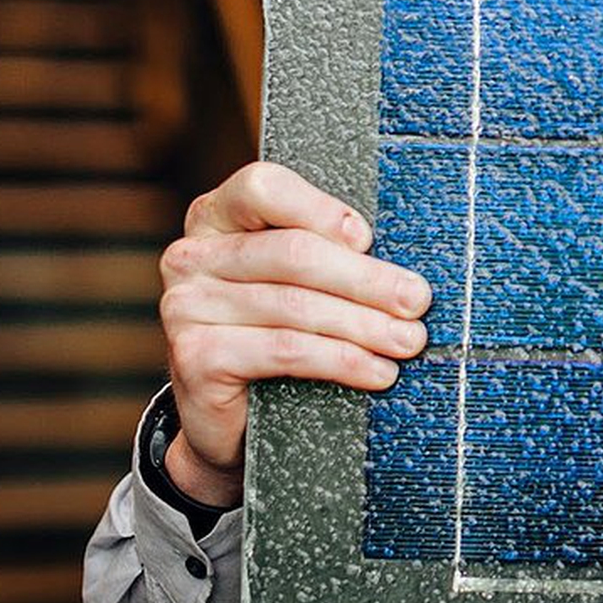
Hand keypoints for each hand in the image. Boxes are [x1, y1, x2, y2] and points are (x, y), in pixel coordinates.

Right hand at [157, 161, 432, 505]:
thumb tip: (404, 267)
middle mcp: (192, 254)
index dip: (320, 209)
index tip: (369, 238)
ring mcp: (185, 305)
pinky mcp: (193, 356)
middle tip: (417, 301)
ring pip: (295, 305)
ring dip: (365, 325)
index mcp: (218, 215)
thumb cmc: (278, 328)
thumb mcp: (300, 280)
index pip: (263, 187)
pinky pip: (284, 350)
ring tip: (409, 341)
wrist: (230, 415)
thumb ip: (330, 251)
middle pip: (293, 252)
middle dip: (367, 279)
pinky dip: (341, 361)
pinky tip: (377, 372)